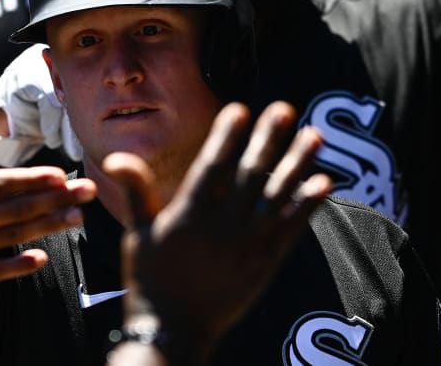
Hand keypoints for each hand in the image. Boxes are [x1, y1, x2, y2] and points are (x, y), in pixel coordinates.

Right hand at [105, 102, 332, 363]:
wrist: (173, 330)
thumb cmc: (150, 279)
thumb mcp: (137, 233)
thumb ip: (136, 191)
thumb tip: (116, 157)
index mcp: (188, 216)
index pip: (212, 167)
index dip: (226, 137)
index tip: (239, 109)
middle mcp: (222, 228)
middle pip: (250, 174)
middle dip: (269, 139)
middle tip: (285, 109)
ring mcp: (248, 246)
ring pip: (278, 197)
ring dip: (298, 164)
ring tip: (314, 136)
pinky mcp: (266, 264)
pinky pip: (293, 229)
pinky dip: (309, 205)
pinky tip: (324, 182)